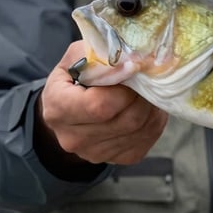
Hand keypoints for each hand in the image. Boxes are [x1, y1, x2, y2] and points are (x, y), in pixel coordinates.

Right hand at [35, 41, 167, 169]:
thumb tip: (133, 59)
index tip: (134, 69)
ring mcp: (96, 153)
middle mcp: (74, 138)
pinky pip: (147, 138)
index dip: (124, 88)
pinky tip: (146, 106)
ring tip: (146, 89)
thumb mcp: (77, 56)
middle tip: (145, 78)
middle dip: (142, 95)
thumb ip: (100, 54)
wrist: (68, 112)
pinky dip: (154, 119)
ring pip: (141, 129)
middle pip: (126, 119)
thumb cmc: (74, 78)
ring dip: (152, 105)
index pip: (99, 106)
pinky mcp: (118, 159)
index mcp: (58, 109)